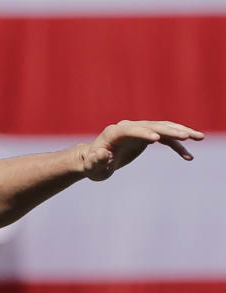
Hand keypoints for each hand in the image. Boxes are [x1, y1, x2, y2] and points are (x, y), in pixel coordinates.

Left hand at [81, 119, 203, 180]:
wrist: (95, 162)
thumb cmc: (92, 165)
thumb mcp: (92, 167)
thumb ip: (96, 161)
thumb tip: (101, 154)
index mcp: (113, 133)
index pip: (130, 130)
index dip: (142, 133)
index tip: (157, 140)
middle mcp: (127, 127)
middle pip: (152, 126)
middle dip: (169, 130)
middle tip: (187, 136)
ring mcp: (138, 130)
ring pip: (163, 128)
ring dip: (181, 132)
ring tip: (199, 137)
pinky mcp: (146, 136)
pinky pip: (165, 139)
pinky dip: (177, 146)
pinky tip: (188, 157)